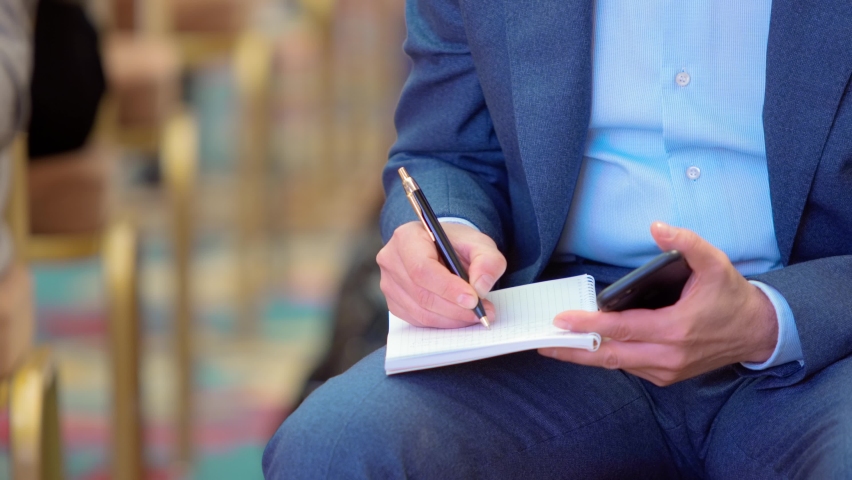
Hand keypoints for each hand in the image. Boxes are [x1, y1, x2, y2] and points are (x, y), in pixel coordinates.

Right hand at [377, 221, 506, 327]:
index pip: (422, 268)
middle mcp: (392, 260)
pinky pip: (418, 321)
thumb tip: (481, 287)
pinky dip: (443, 323)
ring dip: (452, 319)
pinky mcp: (394, 303)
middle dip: (455, 308)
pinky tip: (459, 316)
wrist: (443, 250)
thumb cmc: (458, 244)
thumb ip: (487, 261)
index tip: (473, 299)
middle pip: (421, 294)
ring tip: (476, 314)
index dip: (447, 288)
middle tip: (482, 311)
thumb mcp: (480, 244)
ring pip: (421, 312)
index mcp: (407, 237)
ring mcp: (389, 284)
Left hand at [539, 222, 778, 385]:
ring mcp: (666, 370)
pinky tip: (587, 346)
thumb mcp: (715, 262)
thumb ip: (686, 242)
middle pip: (610, 357)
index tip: (561, 319)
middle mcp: (668, 355)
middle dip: (574, 350)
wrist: (757, 332)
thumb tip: (657, 227)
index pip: (621, 329)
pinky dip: (607, 357)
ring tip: (556, 345)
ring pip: (616, 365)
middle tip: (543, 342)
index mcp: (676, 329)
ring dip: (586, 356)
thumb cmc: (731, 296)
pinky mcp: (666, 375)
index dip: (588, 325)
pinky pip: (629, 367)